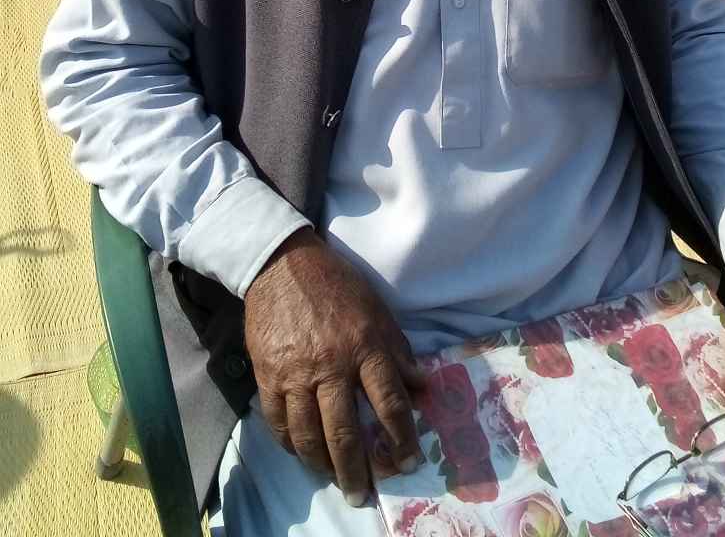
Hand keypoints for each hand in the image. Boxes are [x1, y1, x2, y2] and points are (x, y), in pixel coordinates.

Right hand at [243, 229, 425, 506]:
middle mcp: (331, 365)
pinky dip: (290, 444)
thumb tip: (422, 384)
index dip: (401, 438)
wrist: (283, 264)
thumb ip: (398, 349)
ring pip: (309, 434)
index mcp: (365, 346)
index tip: (407, 462)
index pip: (389, 403)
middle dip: (358, 470)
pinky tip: (302, 453)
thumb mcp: (377, 309)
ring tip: (334, 479)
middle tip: (364, 494)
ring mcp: (296, 373)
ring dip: (323, 465)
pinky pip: (278, 422)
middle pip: (346, 431)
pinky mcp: (268, 374)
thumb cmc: (337, 284)